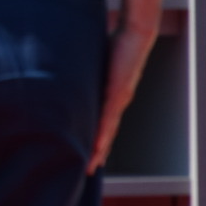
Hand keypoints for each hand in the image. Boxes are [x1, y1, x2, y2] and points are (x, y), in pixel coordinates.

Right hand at [87, 20, 157, 174]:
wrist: (137, 34)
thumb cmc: (117, 42)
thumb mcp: (97, 61)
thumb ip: (86, 71)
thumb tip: (69, 73)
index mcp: (113, 96)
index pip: (104, 124)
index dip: (97, 141)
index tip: (89, 156)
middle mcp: (118, 102)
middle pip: (107, 134)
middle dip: (98, 153)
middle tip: (88, 171)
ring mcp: (119, 99)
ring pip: (108, 131)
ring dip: (100, 149)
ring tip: (91, 165)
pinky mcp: (118, 91)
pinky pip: (108, 117)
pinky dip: (102, 133)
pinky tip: (97, 146)